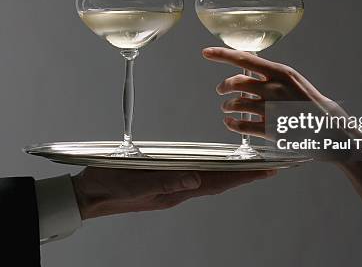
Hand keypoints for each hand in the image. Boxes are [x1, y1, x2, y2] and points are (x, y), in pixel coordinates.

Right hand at [72, 167, 275, 219]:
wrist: (90, 194)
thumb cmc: (110, 187)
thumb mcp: (135, 184)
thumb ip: (165, 182)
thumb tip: (195, 180)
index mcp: (175, 191)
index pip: (217, 183)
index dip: (243, 177)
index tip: (267, 171)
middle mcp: (179, 189)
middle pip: (220, 181)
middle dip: (246, 175)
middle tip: (270, 168)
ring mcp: (173, 186)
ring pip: (210, 179)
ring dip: (232, 173)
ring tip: (252, 167)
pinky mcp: (164, 181)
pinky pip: (195, 176)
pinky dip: (212, 171)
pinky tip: (216, 167)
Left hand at [202, 46, 336, 139]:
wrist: (328, 126)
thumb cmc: (309, 102)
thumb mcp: (293, 80)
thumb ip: (270, 73)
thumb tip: (247, 66)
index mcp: (281, 73)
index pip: (245, 59)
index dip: (222, 55)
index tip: (206, 52)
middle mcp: (275, 89)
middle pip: (236, 83)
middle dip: (223, 86)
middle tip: (220, 90)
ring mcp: (272, 109)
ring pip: (236, 104)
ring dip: (226, 106)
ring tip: (226, 108)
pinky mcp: (270, 129)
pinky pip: (241, 125)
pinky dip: (231, 124)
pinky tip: (230, 123)